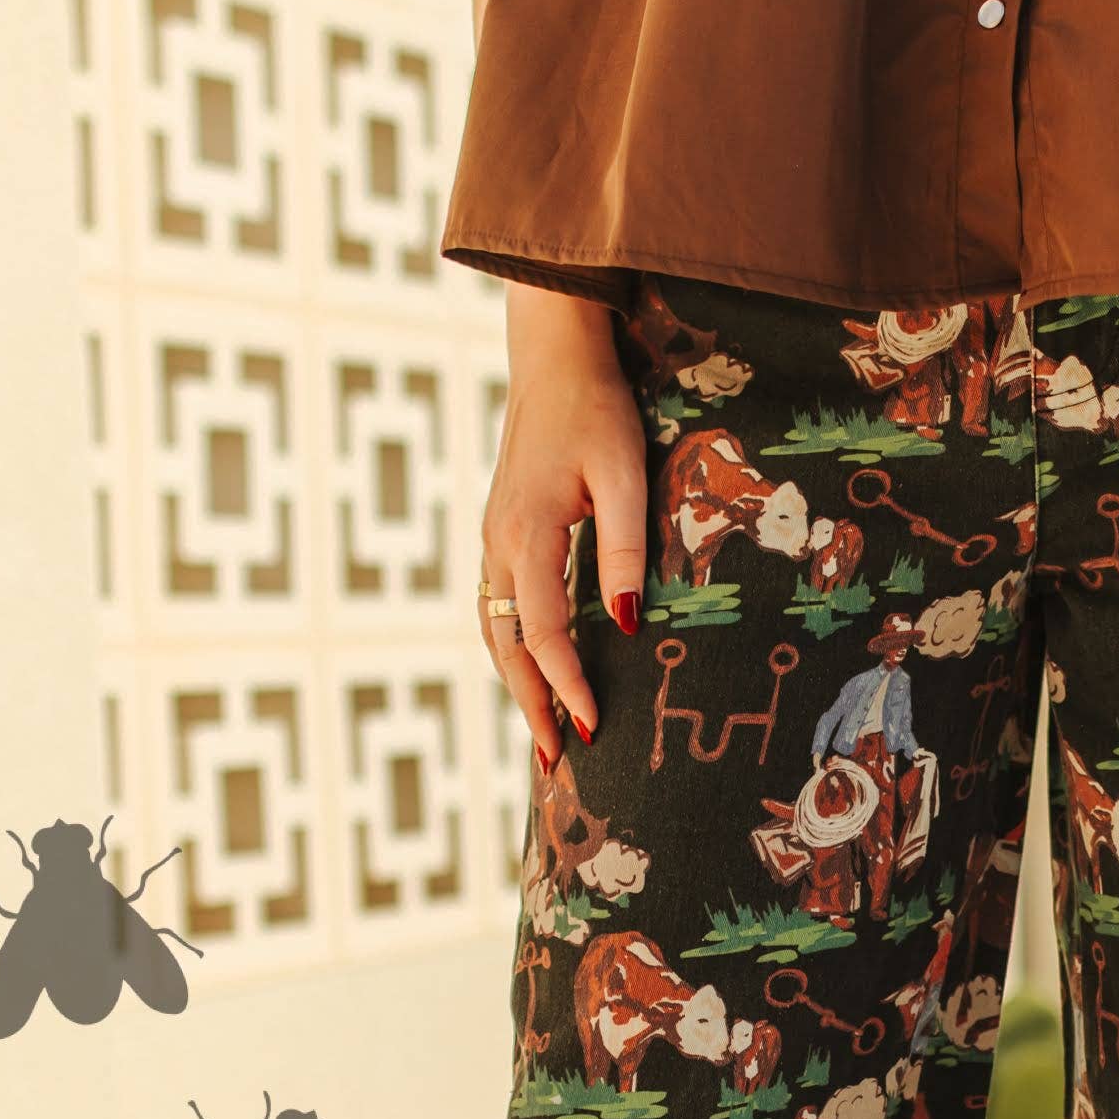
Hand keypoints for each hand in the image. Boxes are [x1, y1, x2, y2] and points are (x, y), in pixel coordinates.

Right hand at [479, 291, 647, 766]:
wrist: (552, 356)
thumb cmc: (596, 408)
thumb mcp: (624, 473)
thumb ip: (624, 547)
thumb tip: (623, 623)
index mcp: (528, 534)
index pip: (544, 633)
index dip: (566, 687)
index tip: (591, 730)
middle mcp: (499, 544)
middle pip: (506, 645)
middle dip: (530, 704)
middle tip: (554, 761)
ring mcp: (494, 538)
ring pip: (494, 629)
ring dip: (515, 682)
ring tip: (541, 728)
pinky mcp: (501, 530)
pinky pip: (498, 605)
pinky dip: (511, 647)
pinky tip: (532, 668)